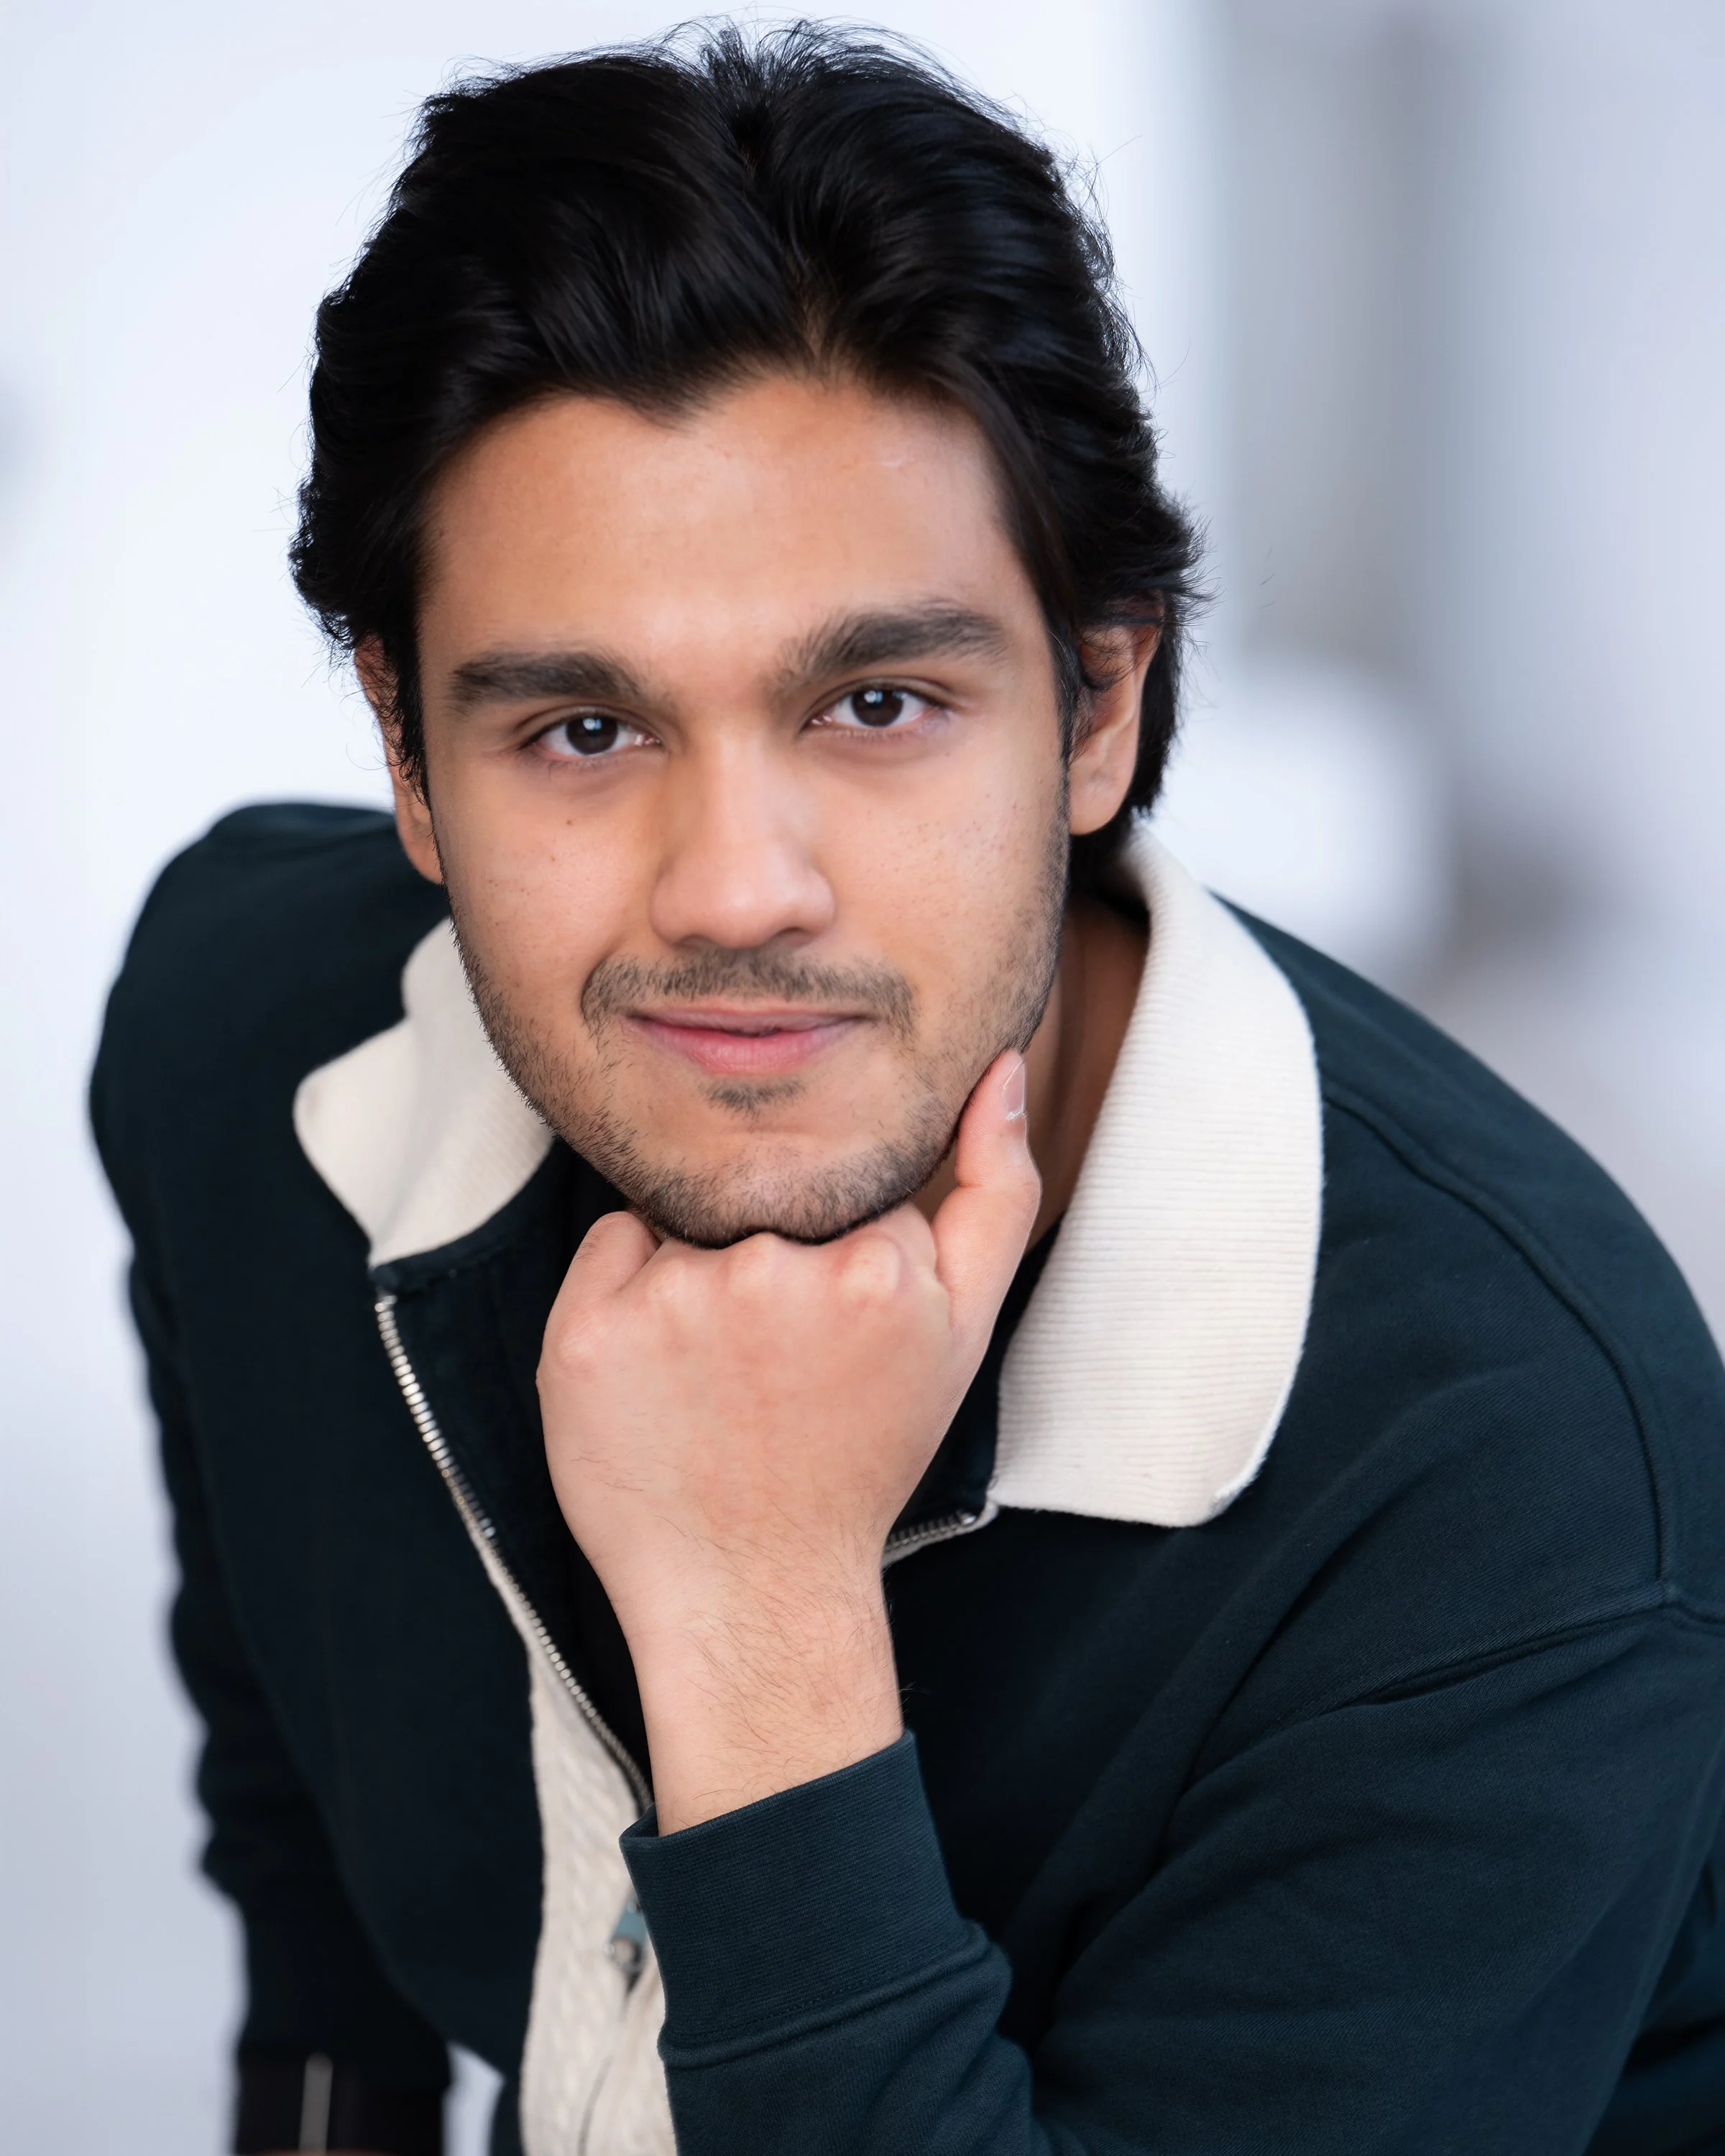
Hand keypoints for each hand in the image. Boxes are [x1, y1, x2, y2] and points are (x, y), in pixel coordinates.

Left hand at [538, 1051, 1037, 1829]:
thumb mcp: (964, 1331)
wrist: (753, 1588)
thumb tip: (1000, 1066)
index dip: (844, 1242)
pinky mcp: (583, 1333)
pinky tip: (663, 1368)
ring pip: (688, 1209)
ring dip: (700, 1263)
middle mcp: (770, 1271)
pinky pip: (613, 1242)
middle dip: (772, 1245)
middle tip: (775, 1356)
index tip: (839, 1325)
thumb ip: (997, 1189)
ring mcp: (670, 1302)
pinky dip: (631, 1286)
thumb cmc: (861, 1457)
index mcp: (875, 1266)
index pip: (850, 1176)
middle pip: (766, 1185)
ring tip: (721, 1368)